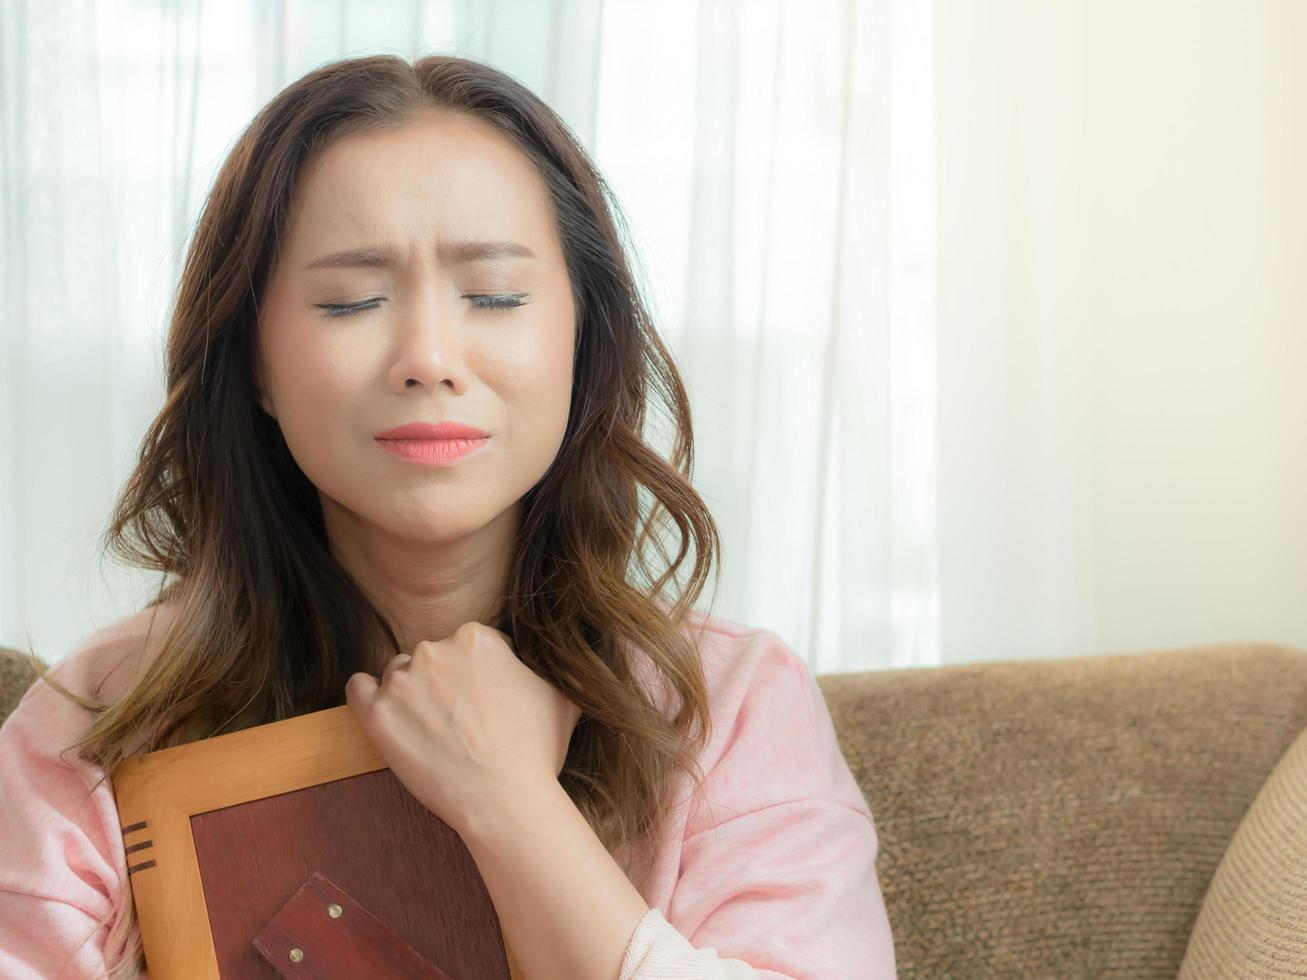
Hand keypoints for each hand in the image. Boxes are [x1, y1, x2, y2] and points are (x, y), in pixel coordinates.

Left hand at [344, 621, 582, 836]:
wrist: (504, 802)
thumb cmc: (536, 752)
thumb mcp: (563, 696)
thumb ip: (554, 665)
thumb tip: (563, 656)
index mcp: (477, 638)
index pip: (469, 645)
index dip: (480, 674)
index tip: (484, 701)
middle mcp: (435, 648)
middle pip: (432, 656)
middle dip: (444, 682)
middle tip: (460, 721)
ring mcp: (402, 681)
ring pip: (398, 673)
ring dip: (411, 694)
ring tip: (432, 730)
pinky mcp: (377, 714)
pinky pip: (358, 688)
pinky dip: (368, 697)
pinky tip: (386, 714)